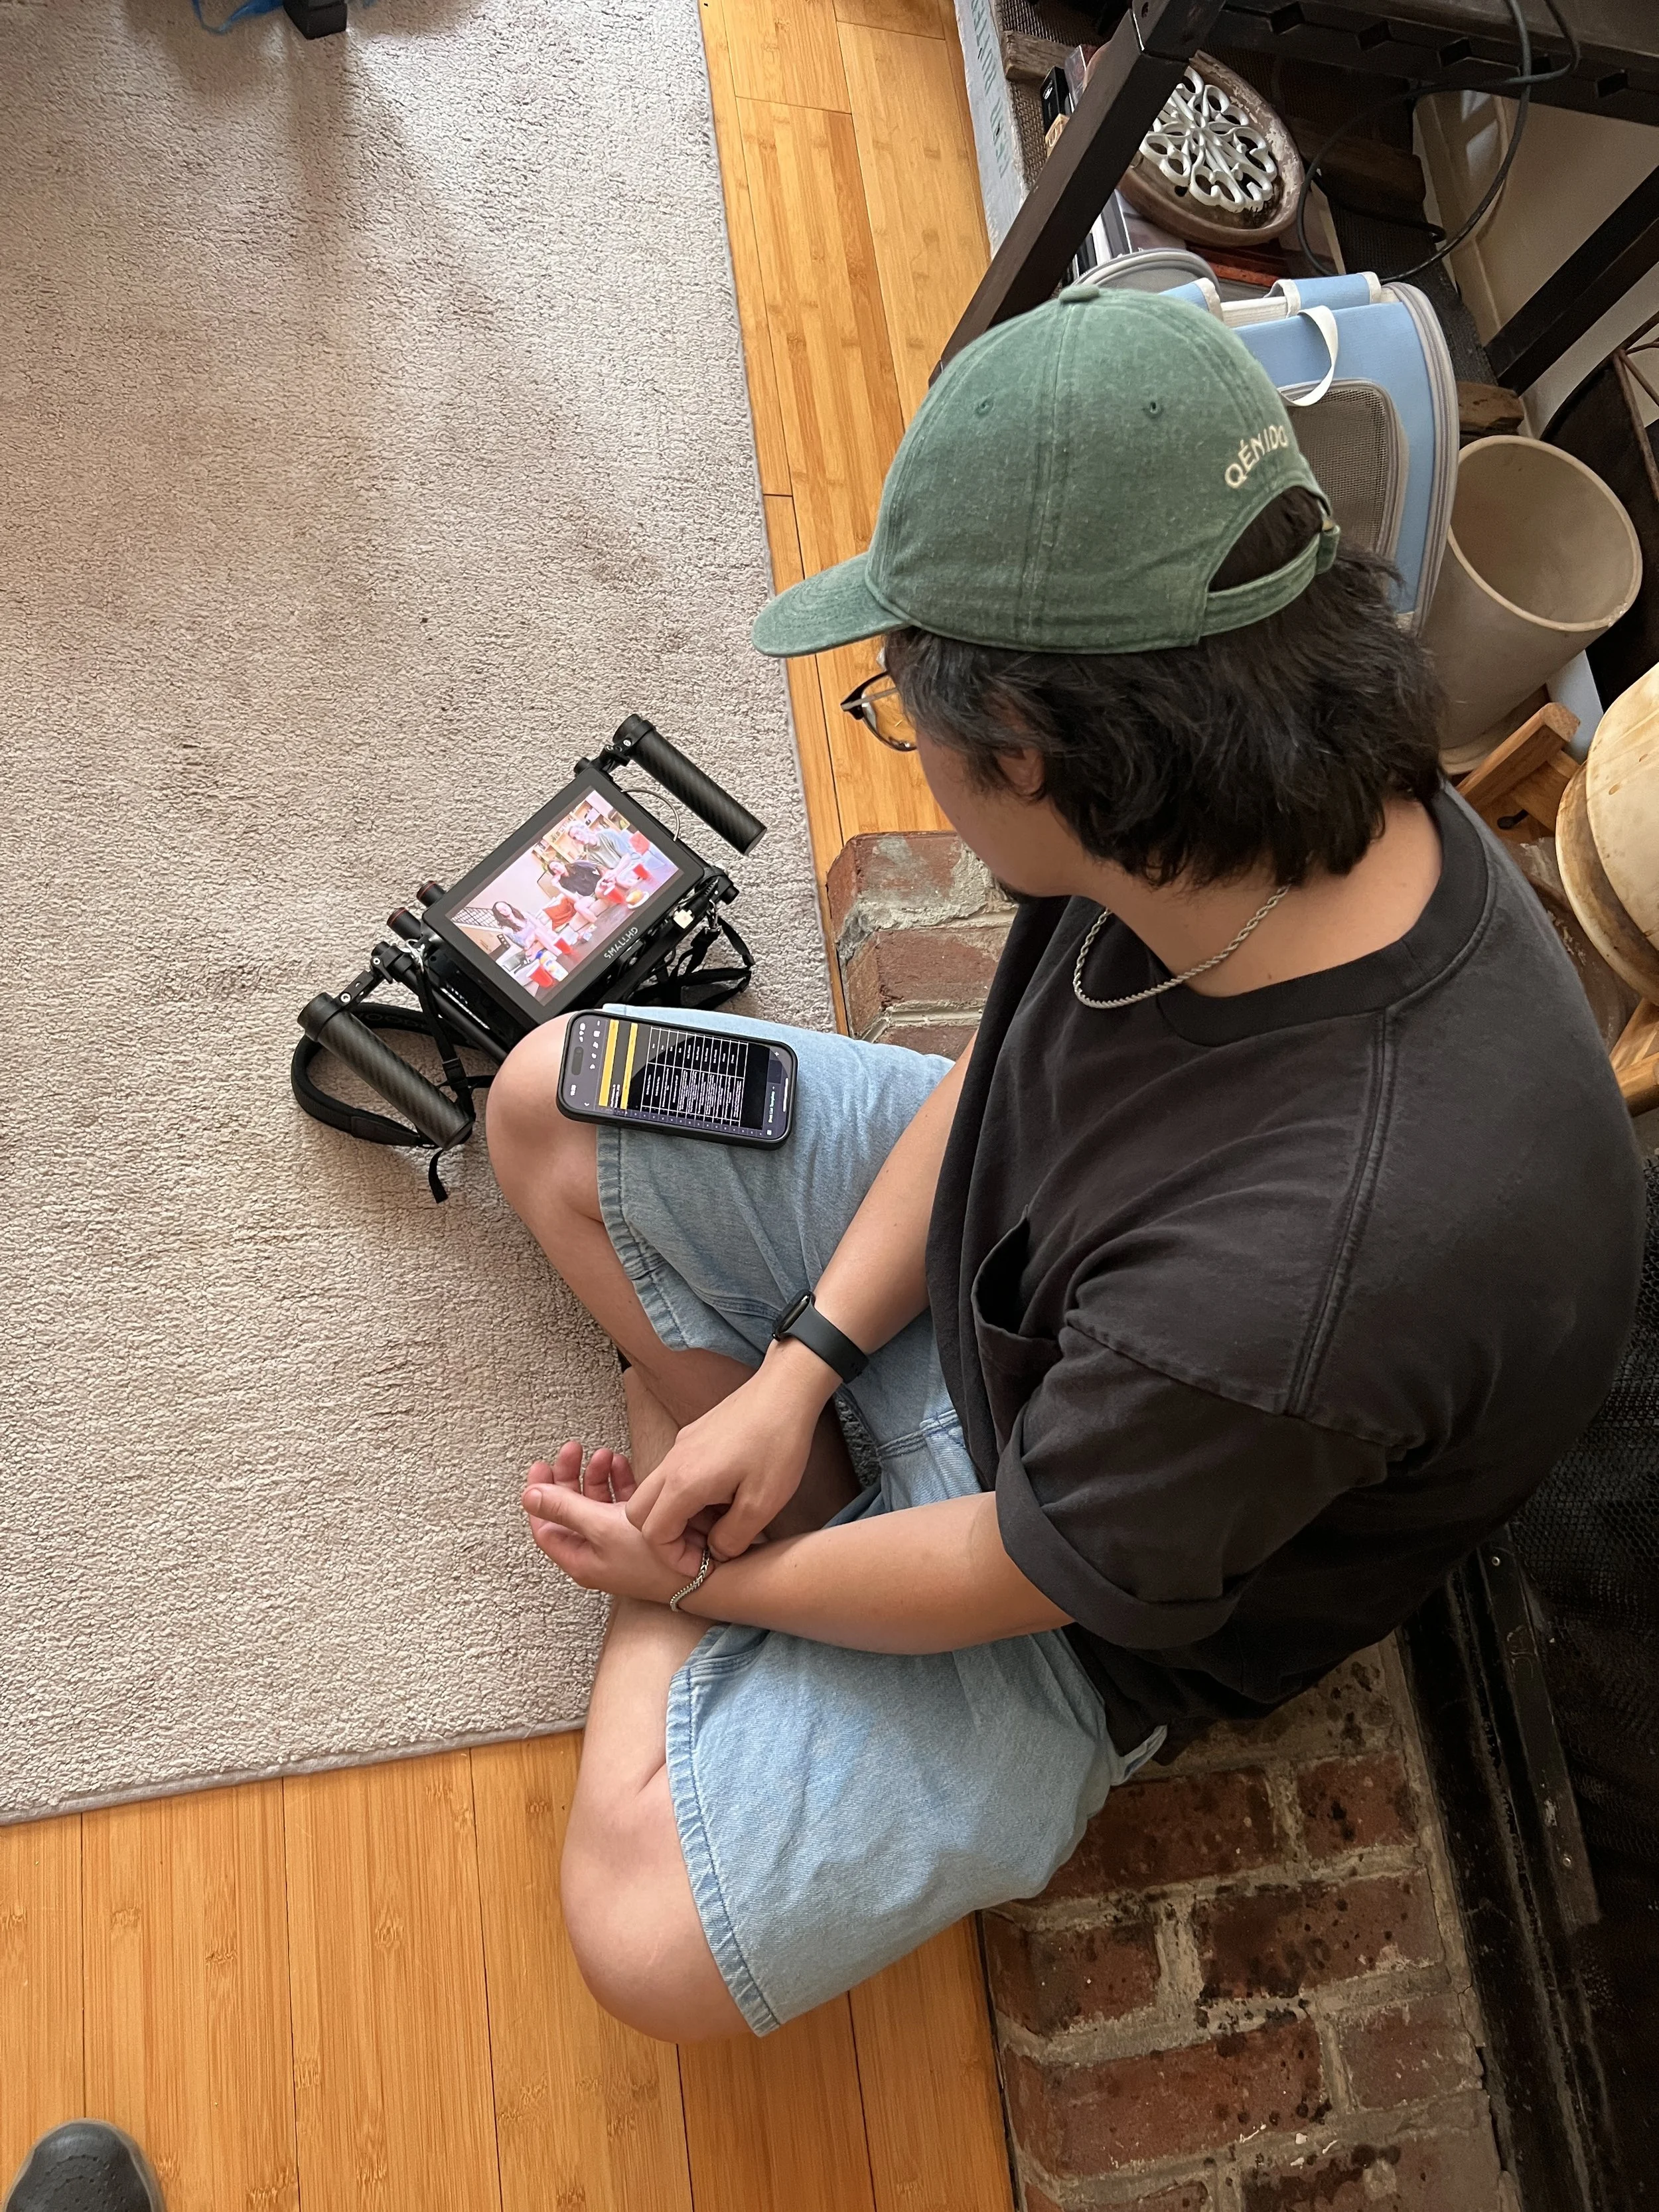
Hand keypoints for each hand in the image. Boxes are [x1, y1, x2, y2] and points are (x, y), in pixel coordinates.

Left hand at [522, 1441, 706, 1600]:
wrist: (701, 1570)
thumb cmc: (652, 1558)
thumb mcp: (601, 1528)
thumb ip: (564, 1509)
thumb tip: (528, 1496)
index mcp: (579, 1558)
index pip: (545, 1525)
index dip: (540, 1495)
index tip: (541, 1466)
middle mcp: (595, 1550)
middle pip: (570, 1508)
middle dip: (569, 1476)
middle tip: (572, 1449)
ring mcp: (617, 1540)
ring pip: (596, 1501)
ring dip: (596, 1474)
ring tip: (604, 1453)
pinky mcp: (639, 1531)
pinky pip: (620, 1502)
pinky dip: (618, 1481)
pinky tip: (621, 1464)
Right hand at [624, 1352, 826, 1561]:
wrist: (785, 1390)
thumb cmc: (778, 1444)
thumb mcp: (763, 1504)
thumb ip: (732, 1538)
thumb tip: (716, 1553)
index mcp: (683, 1483)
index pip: (652, 1533)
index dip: (674, 1557)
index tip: (703, 1563)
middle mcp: (673, 1463)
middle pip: (639, 1511)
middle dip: (665, 1537)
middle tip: (704, 1543)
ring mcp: (680, 1446)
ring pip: (656, 1491)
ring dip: (678, 1514)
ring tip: (721, 1519)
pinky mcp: (692, 1436)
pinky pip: (673, 1473)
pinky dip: (686, 1493)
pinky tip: (725, 1492)